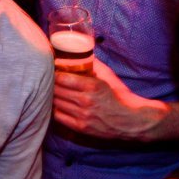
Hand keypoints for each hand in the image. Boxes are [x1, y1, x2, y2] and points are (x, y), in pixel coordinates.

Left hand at [54, 58, 178, 140]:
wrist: (130, 120)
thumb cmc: (118, 96)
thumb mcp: (107, 77)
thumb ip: (93, 65)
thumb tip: (78, 52)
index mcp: (92, 85)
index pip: (61, 78)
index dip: (54, 73)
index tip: (52, 70)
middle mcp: (86, 100)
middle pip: (56, 90)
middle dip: (51, 84)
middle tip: (48, 80)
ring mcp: (82, 115)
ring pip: (55, 102)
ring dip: (52, 96)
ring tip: (52, 91)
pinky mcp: (81, 127)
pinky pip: (58, 116)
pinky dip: (56, 109)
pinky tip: (58, 104)